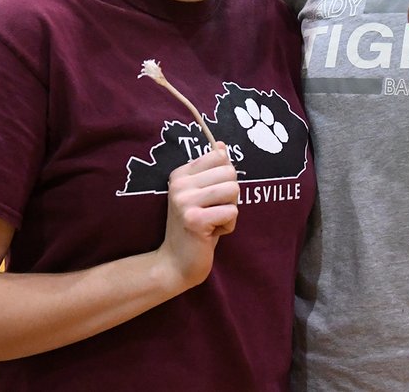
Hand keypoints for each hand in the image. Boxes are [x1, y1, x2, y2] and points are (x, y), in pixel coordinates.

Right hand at [156, 144, 238, 289]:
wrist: (175, 263)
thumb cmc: (195, 227)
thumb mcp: (201, 194)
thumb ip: (211, 170)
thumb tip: (221, 145)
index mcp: (180, 174)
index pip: (219, 156)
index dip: (225, 178)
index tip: (210, 196)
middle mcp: (180, 184)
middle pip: (230, 172)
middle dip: (231, 195)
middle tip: (213, 211)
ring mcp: (185, 201)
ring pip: (233, 190)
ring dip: (230, 210)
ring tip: (213, 221)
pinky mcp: (195, 220)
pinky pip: (232, 212)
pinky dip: (228, 225)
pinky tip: (211, 233)